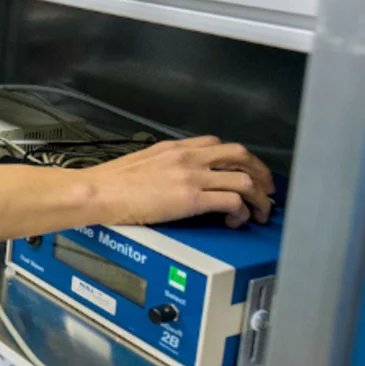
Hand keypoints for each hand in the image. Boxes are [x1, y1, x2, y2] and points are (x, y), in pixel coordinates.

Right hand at [87, 136, 274, 228]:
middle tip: (266, 189)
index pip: (218, 144)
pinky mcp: (192, 198)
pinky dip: (242, 212)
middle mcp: (188, 157)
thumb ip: (164, 166)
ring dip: (258, 197)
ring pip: (244, 179)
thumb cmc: (110, 183)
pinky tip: (235, 221)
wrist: (98, 192)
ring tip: (259, 211)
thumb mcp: (141, 163)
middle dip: (260, 172)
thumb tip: (174, 179)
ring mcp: (192, 176)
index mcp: (175, 148)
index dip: (239, 158)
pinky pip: (232, 201)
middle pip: (240, 154)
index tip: (244, 171)